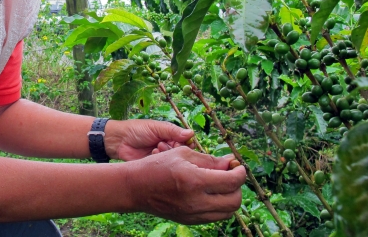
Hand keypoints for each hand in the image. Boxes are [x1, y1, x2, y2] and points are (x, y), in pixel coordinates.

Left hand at [104, 119, 194, 160]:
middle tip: (163, 144)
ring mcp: (162, 157)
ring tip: (156, 147)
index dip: (186, 143)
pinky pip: (164, 166)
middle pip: (181, 152)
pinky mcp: (155, 166)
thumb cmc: (137, 130)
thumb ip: (173, 131)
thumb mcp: (156, 128)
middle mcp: (168, 147)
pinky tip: (152, 154)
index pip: (186, 142)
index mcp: (170, 136)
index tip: (181, 143)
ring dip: (166, 153)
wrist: (119, 141)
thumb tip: (191, 133)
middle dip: (174, 149)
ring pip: (173, 160)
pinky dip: (160, 160)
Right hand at [126, 147, 245, 224]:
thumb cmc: (156, 165)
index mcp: (195, 181)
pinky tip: (210, 194)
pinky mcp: (189, 220)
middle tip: (230, 175)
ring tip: (221, 184)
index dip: (240, 173)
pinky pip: (214, 217)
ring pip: (227, 212)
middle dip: (237, 187)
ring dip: (230, 198)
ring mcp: (193, 214)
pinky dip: (218, 206)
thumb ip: (209, 160)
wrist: (135, 187)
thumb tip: (230, 162)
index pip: (232, 181)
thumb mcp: (182, 154)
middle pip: (234, 201)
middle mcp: (196, 201)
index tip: (238, 166)